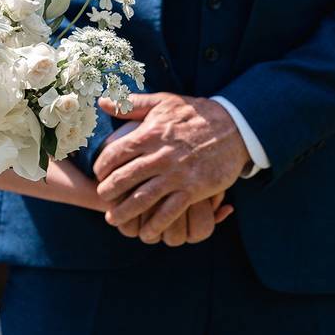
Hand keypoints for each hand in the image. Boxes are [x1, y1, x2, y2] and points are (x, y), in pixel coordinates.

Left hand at [94, 93, 248, 241]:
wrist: (235, 127)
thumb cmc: (195, 113)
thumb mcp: (163, 102)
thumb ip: (131, 105)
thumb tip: (103, 102)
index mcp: (150, 134)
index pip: (115, 154)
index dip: (102, 167)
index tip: (99, 174)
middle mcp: (160, 156)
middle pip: (125, 179)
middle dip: (108, 192)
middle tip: (103, 198)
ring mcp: (177, 175)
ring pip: (143, 199)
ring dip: (125, 212)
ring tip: (114, 219)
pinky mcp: (193, 189)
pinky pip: (169, 212)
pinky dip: (155, 224)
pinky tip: (146, 232)